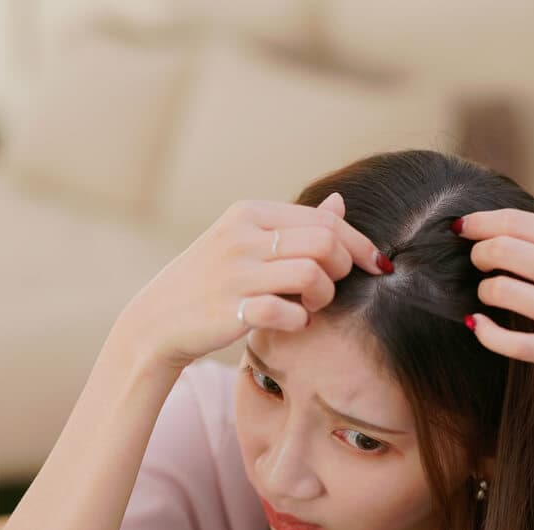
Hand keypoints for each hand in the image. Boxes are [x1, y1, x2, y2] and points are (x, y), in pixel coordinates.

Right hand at [118, 193, 385, 370]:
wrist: (157, 320)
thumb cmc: (212, 280)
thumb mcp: (247, 241)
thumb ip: (295, 225)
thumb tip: (339, 202)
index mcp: (250, 212)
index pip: (324, 219)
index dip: (359, 244)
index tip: (376, 266)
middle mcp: (243, 236)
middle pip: (325, 242)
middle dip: (342, 269)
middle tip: (329, 288)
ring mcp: (235, 272)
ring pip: (313, 274)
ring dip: (324, 296)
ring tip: (311, 306)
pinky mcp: (231, 309)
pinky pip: (290, 312)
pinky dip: (302, 321)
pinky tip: (294, 323)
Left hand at [459, 208, 533, 406]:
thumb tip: (494, 225)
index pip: (517, 222)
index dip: (479, 223)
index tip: (460, 228)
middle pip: (502, 250)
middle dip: (478, 254)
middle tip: (476, 262)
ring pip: (499, 290)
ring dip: (483, 291)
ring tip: (489, 294)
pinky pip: (506, 340)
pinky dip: (484, 330)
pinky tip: (478, 324)